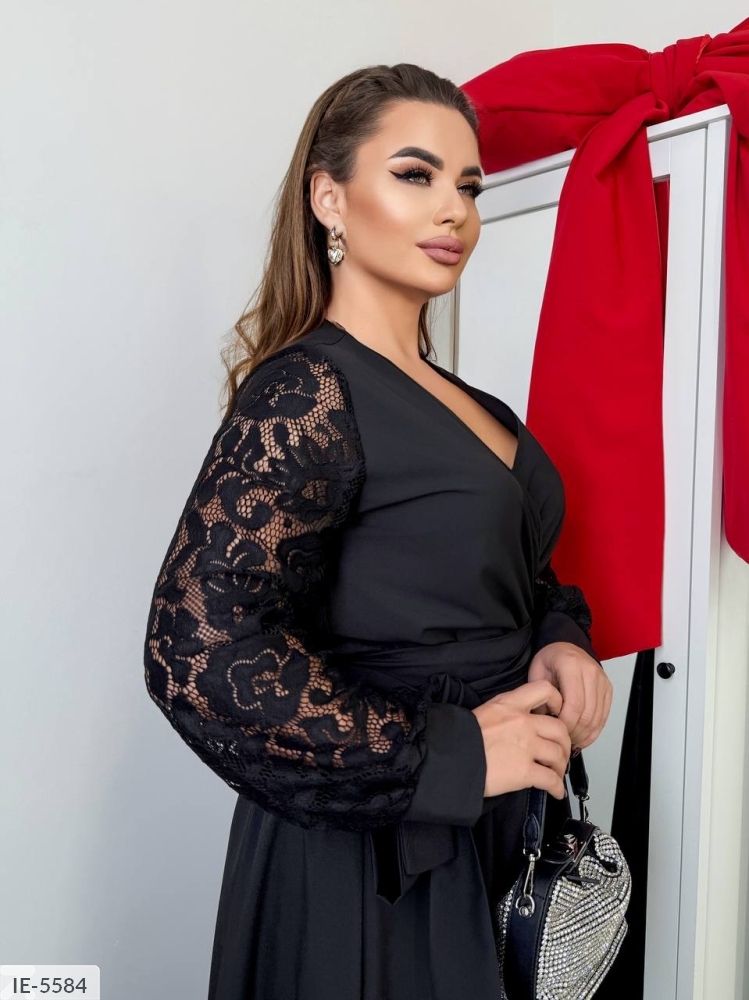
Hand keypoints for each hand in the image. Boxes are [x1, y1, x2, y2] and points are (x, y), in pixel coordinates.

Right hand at [472, 679, 571, 799]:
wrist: (449, 758)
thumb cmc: (461, 737)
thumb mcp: (485, 712)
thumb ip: (507, 713)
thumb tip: (522, 724)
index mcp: (510, 704)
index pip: (545, 690)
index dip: (557, 701)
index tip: (557, 713)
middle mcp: (522, 722)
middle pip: (559, 728)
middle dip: (564, 743)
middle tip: (560, 752)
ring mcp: (525, 747)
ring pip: (559, 754)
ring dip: (561, 766)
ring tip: (556, 772)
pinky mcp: (525, 772)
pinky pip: (551, 780)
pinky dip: (557, 788)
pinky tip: (555, 792)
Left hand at [527, 642, 611, 750]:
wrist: (564, 649)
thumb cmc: (549, 661)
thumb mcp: (537, 674)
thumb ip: (541, 697)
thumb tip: (548, 722)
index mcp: (571, 665)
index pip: (574, 704)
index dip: (566, 724)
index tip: (556, 731)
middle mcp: (591, 671)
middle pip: (587, 714)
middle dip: (574, 732)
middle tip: (562, 740)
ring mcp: (602, 680)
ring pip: (597, 718)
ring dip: (584, 734)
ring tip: (570, 741)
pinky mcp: (608, 689)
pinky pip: (604, 716)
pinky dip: (594, 731)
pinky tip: (582, 737)